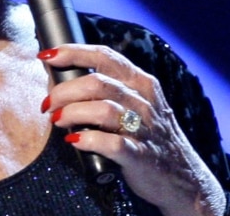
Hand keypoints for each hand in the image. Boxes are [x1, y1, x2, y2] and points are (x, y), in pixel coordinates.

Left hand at [38, 44, 225, 215]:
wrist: (182, 177)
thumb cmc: (148, 137)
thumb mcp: (136, 104)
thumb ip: (106, 89)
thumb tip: (58, 80)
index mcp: (141, 82)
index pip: (104, 56)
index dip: (72, 52)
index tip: (47, 56)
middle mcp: (144, 100)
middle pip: (96, 82)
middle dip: (63, 91)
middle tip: (48, 104)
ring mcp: (144, 127)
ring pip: (102, 109)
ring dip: (72, 113)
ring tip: (57, 121)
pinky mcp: (140, 155)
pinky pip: (111, 144)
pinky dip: (88, 140)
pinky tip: (74, 141)